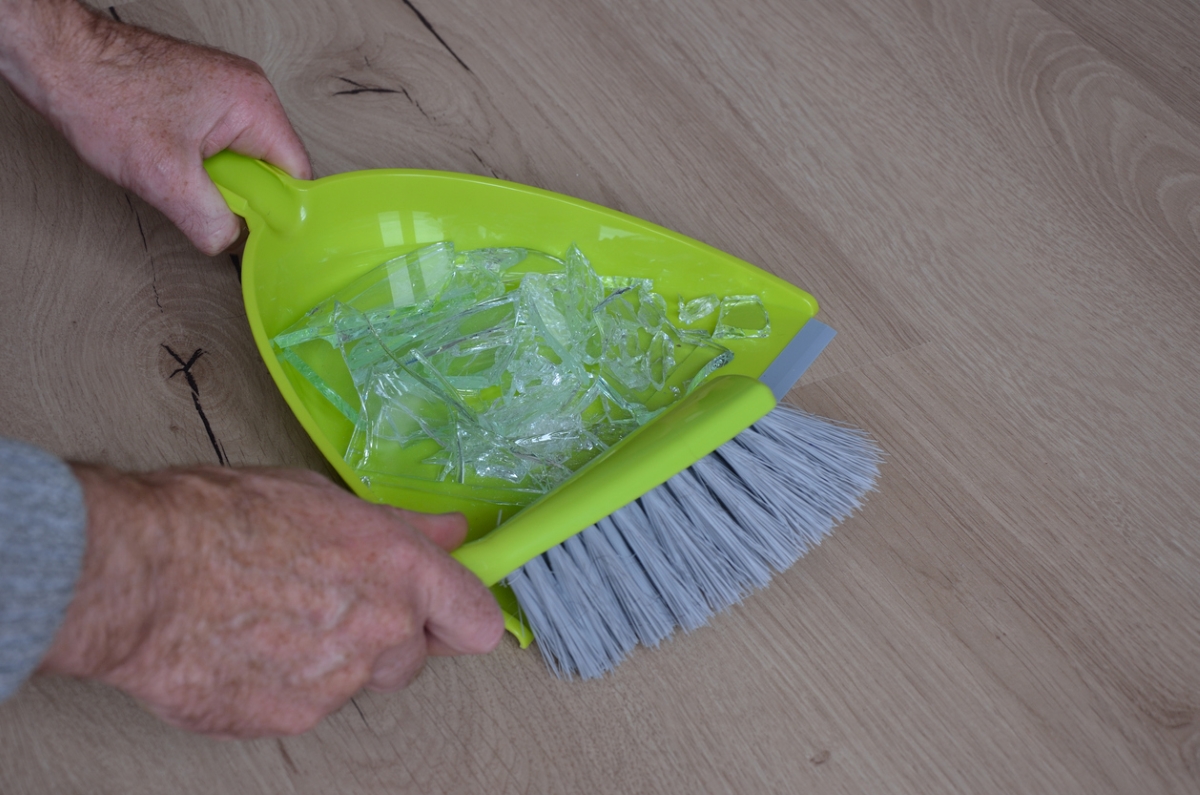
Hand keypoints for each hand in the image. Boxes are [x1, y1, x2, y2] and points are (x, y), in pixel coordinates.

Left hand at [0, 0, 310, 253]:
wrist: (56, 59)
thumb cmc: (101, 92)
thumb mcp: (163, 177)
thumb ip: (210, 220)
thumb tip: (230, 243)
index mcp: (254, 104)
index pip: (296, 173)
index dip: (279, 209)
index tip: (257, 230)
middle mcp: (247, 92)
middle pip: (270, 167)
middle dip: (240, 193)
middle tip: (201, 197)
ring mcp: (225, 91)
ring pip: (241, 158)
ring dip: (215, 179)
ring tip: (176, 174)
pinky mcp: (201, 98)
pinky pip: (219, 145)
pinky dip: (199, 164)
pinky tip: (169, 162)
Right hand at [39, 465, 503, 737]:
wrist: (135, 574)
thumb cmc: (216, 520)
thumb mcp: (320, 498)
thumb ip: (398, 528)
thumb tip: (448, 533)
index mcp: (398, 569)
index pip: (477, 621)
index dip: (463, 615)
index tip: (450, 609)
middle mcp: (380, 631)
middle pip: (413, 655)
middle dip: (387, 634)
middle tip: (334, 601)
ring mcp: (336, 684)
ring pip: (357, 680)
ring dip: (333, 659)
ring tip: (274, 616)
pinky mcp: (289, 720)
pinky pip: (305, 705)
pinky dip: (284, 683)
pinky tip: (246, 645)